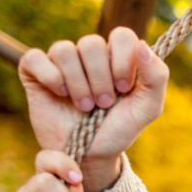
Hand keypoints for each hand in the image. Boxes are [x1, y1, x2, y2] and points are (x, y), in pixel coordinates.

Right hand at [17, 27, 168, 191]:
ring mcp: (61, 62)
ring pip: (65, 50)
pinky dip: (50, 77)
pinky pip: (36, 58)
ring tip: (85, 106)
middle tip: (103, 103)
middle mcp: (88, 55)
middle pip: (91, 43)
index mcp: (116, 57)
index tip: (125, 88)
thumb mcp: (147, 108)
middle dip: (100, 79)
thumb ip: (156, 77)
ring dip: (78, 83)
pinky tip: (60, 94)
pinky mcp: (35, 72)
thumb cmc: (119, 129)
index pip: (121, 35)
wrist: (91, 155)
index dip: (123, 60)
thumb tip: (142, 45)